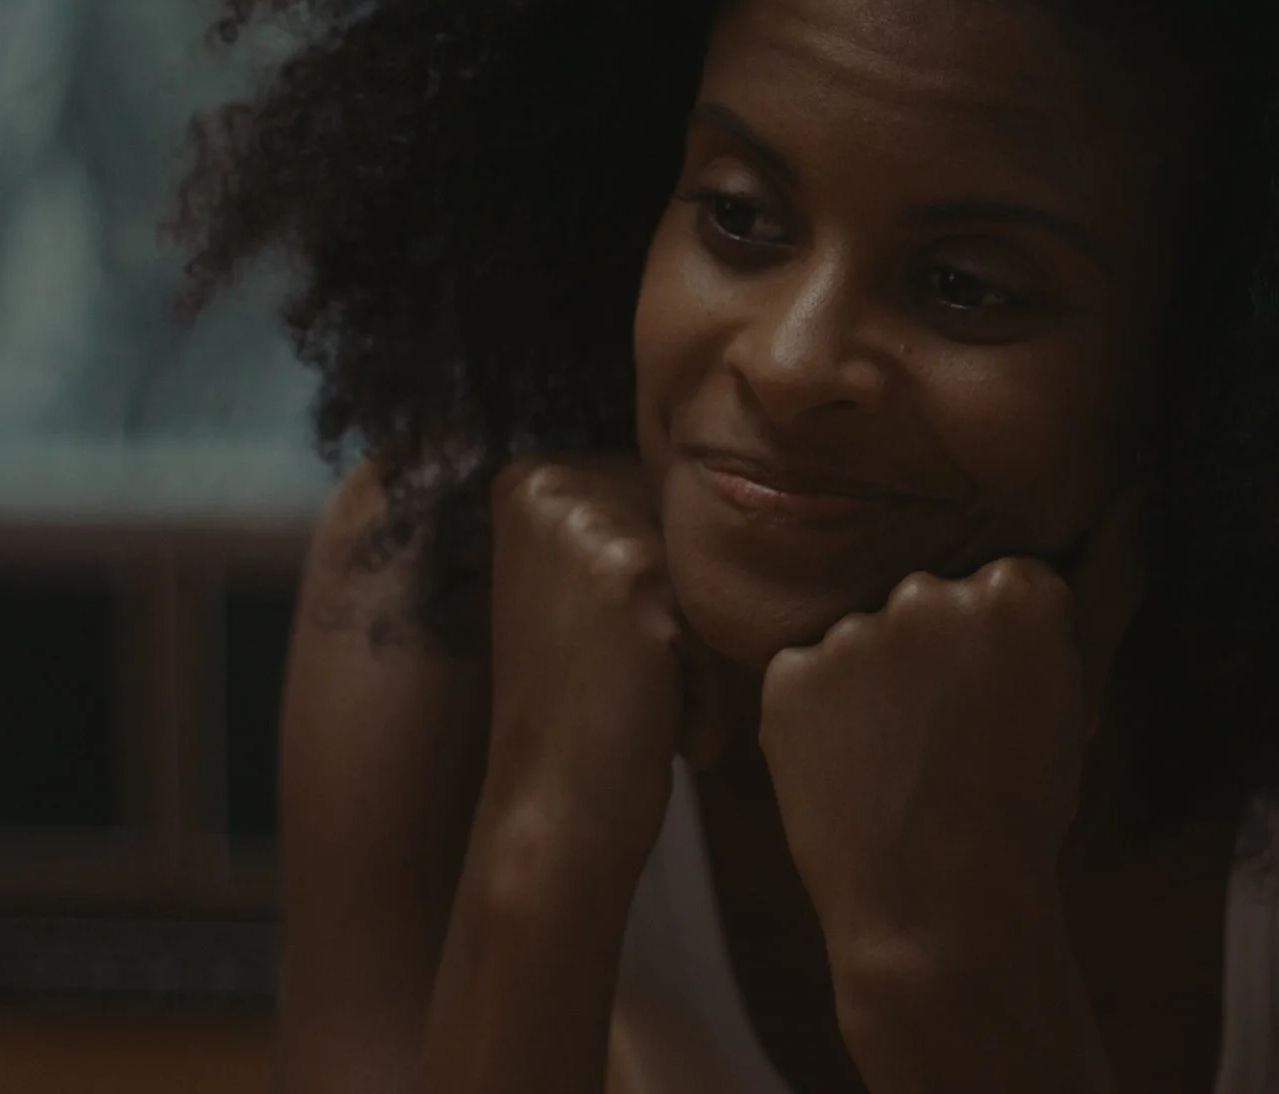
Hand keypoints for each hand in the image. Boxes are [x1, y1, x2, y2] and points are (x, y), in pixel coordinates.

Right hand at [475, 453, 708, 893]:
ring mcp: (588, 521)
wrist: (553, 819)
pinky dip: (713, 684)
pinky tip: (662, 726)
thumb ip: (635, 520)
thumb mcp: (589, 594)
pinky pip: (726, 618)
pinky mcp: (633, 572)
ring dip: (707, 654)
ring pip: (716, 575)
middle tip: (631, 691)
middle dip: (692, 622)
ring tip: (648, 706)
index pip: (669, 501)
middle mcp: (550, 482)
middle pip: (697, 529)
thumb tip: (747, 461)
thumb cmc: (588, 715)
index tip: (614, 658)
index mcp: (531, 475)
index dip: (673, 595)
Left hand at [756, 496, 1146, 976]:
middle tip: (953, 745)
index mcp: (1016, 588)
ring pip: (864, 642)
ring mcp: (851, 633)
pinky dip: (821, 718)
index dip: (1004, 656)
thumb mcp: (1082, 694)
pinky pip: (805, 679)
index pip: (1004, 589)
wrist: (938, 910)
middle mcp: (929, 591)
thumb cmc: (1024, 809)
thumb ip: (1109, 583)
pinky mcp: (787, 676)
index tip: (1005, 711)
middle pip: (930, 607)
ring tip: (902, 767)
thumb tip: (1136, 496)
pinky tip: (854, 772)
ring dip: (877, 688)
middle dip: (937, 660)